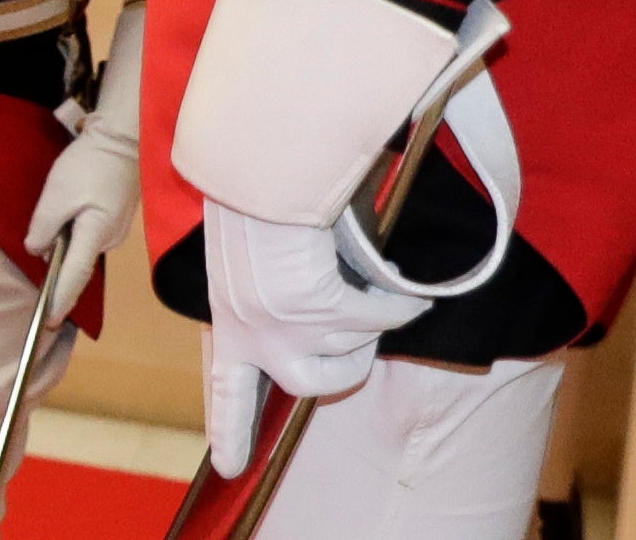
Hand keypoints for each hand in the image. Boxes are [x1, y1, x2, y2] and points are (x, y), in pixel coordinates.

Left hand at [26, 2, 147, 324]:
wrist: (122, 138)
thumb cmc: (89, 164)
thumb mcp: (57, 192)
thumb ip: (44, 224)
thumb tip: (35, 249)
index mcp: (95, 234)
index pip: (75, 276)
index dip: (60, 300)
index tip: (49, 321)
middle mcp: (108, 238)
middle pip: (78, 264)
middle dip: (59, 276)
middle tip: (42, 281)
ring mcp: (113, 228)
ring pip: (82, 248)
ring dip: (65, 251)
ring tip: (49, 244)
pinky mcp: (112, 217)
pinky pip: (88, 235)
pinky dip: (74, 237)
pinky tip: (64, 224)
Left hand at [199, 201, 427, 475]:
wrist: (260, 169)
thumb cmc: (254, 200)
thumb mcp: (248, 260)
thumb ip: (274, 294)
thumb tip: (327, 314)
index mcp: (230, 318)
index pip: (227, 386)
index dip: (230, 428)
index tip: (227, 466)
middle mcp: (256, 331)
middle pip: (310, 385)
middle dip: (346, 370)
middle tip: (361, 343)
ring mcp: (289, 324)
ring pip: (352, 344)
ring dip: (371, 318)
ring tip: (376, 283)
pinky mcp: (322, 307)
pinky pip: (378, 318)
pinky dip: (400, 304)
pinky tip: (408, 289)